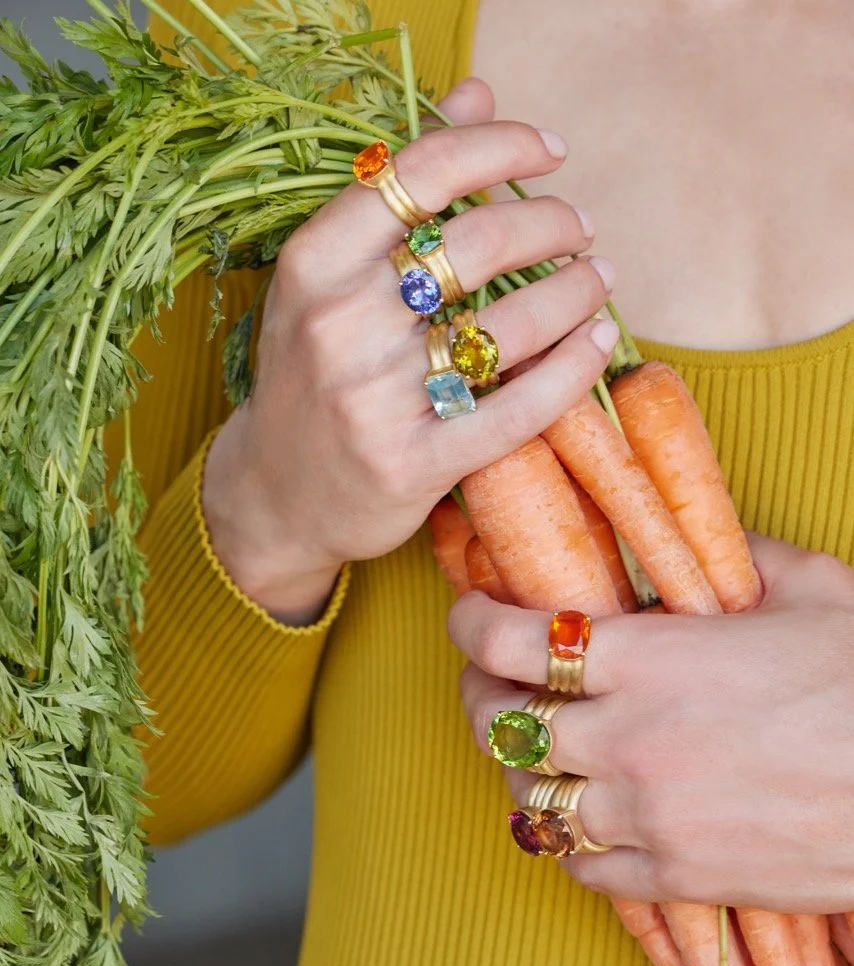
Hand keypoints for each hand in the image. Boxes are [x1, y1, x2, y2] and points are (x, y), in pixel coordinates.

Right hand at [202, 78, 617, 620]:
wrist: (274, 493)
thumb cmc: (309, 372)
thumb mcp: (329, 276)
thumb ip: (401, 185)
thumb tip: (477, 92)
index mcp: (313, 264)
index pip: (422, 173)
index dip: (502, 145)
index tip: (551, 149)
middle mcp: (340, 326)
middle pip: (481, 243)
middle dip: (555, 223)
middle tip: (581, 226)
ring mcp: (376, 400)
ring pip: (511, 326)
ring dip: (577, 291)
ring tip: (596, 278)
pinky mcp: (415, 463)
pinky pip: (519, 407)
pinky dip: (573, 368)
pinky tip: (598, 340)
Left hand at [448, 534, 853, 912]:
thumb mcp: (814, 591)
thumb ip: (740, 558)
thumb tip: (703, 544)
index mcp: (651, 658)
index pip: (511, 640)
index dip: (471, 622)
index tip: (468, 615)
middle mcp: (628, 737)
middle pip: (498, 721)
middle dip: (480, 694)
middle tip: (491, 682)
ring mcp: (646, 814)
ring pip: (529, 798)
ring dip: (524, 769)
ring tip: (541, 751)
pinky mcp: (675, 876)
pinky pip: (581, 868)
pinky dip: (572, 842)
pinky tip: (590, 820)